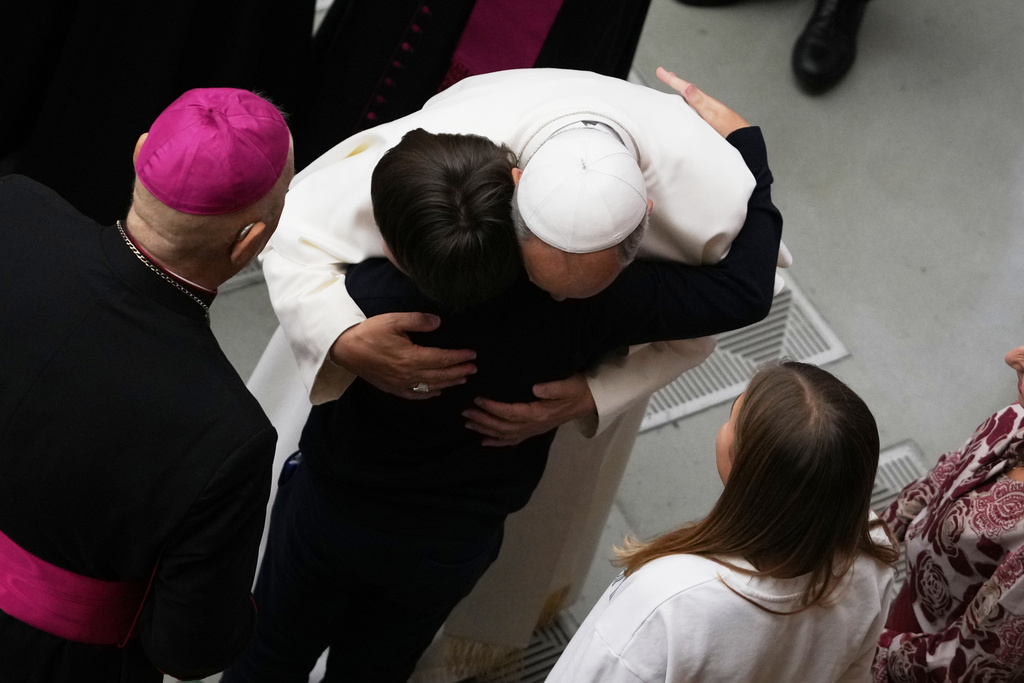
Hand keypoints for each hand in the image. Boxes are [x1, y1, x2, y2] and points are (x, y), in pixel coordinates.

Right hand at [329, 312, 476, 399]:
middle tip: (473, 369)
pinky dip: (429, 394)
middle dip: (458, 372)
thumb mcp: (394, 320)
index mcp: (411, 357)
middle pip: (440, 375)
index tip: (472, 355)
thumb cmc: (369, 332)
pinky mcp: (392, 388)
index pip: (442, 359)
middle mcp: (408, 374)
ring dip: (448, 383)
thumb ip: (418, 321)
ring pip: (430, 386)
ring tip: (462, 380)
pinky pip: (415, 395)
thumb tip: (438, 323)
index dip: (458, 358)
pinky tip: (437, 392)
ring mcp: (400, 384)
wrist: (345, 349)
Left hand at [463, 373, 596, 446]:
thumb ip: (553, 388)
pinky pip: (512, 441)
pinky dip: (497, 442)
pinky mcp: (533, 431)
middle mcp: (533, 426)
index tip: (478, 400)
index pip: (511, 412)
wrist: (587, 401)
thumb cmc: (576, 389)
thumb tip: (535, 389)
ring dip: (485, 430)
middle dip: (483, 420)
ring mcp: (532, 431)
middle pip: (503, 426)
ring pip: (504, 435)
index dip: (493, 408)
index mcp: (539, 413)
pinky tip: (483, 442)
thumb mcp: (568, 385)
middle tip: (465, 412)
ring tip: (468, 424)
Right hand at [656, 67, 749, 137]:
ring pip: (688, 99)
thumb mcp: (709, 112)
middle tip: (665, 74)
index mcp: (701, 100)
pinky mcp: (705, 119)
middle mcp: (702, 103)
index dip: (671, 79)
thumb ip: (698, 100)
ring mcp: (704, 111)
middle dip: (674, 82)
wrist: (738, 137)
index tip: (660, 71)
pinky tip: (685, 107)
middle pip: (685, 90)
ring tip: (673, 87)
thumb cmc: (725, 126)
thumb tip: (687, 87)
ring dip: (679, 92)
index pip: (683, 87)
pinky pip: (691, 107)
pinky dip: (684, 103)